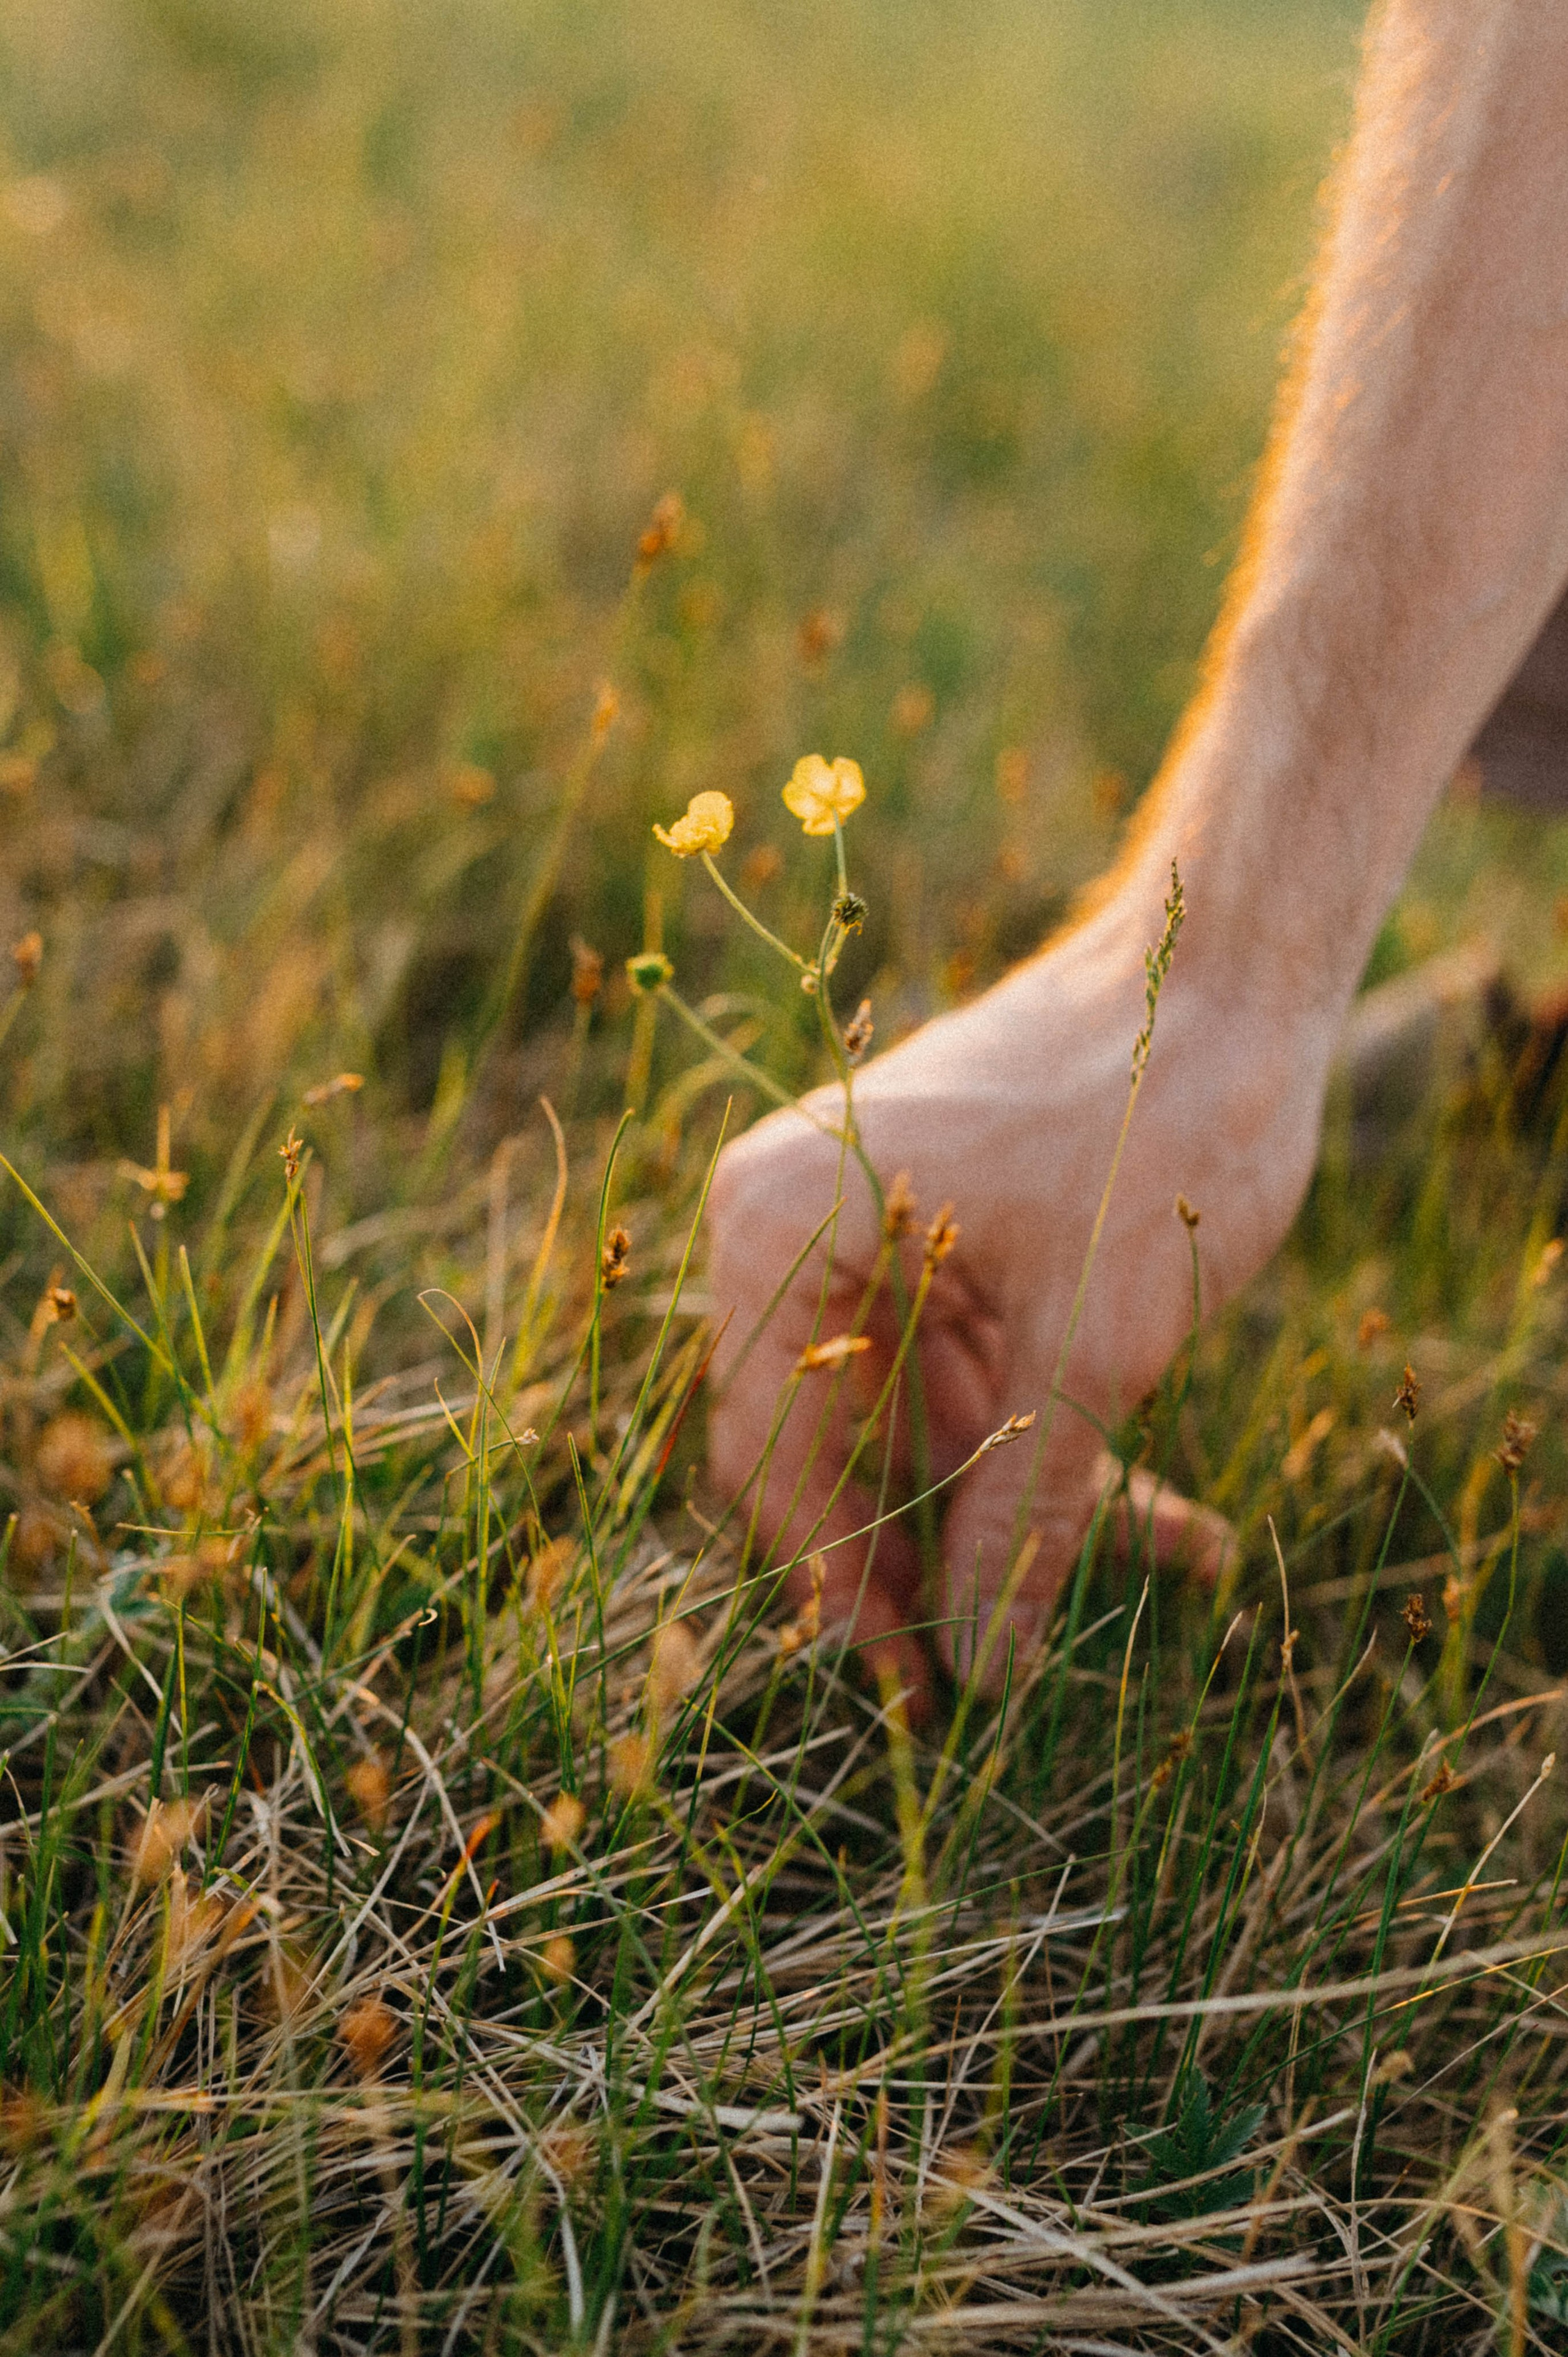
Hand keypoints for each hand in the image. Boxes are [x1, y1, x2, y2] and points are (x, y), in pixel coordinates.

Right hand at [705, 875, 1327, 1712]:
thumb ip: (1024, 1516)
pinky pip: (983, 1378)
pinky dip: (1063, 1447)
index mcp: (779, 1230)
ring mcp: (876, 1238)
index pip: (769, 1454)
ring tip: (1161, 1566)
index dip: (837, 1589)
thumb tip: (984, 1677)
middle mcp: (799, 1233)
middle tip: (1002, 1679)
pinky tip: (1176, 1530)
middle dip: (938, 1560)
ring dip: (1030, 1508)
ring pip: (926, 1428)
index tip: (913, 1699)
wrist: (1234, 965)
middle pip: (839, 1451)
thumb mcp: (1094, 1343)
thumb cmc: (1151, 1118)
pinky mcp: (951, 1246)